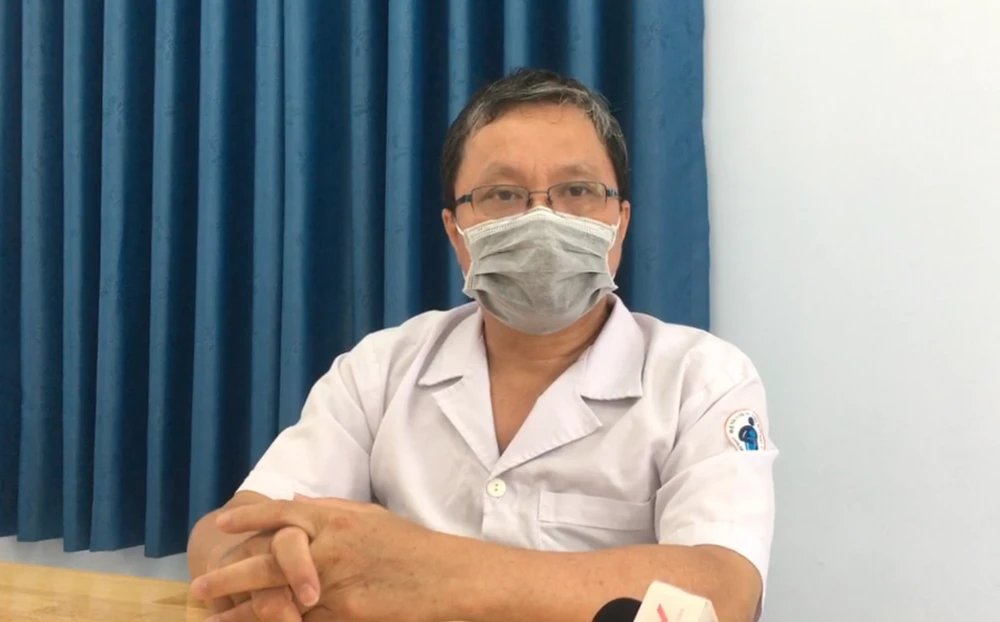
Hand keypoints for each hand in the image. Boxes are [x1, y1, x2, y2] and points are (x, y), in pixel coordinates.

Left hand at [191, 496, 472, 621]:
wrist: (449, 580)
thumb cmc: (414, 548)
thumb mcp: (372, 518)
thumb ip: (330, 509)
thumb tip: (295, 500)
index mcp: (337, 521)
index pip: (283, 514)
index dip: (250, 519)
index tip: (222, 525)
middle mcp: (330, 550)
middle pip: (265, 563)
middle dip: (228, 576)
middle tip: (199, 587)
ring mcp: (335, 588)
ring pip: (275, 602)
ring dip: (241, 612)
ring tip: (215, 618)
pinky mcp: (345, 618)